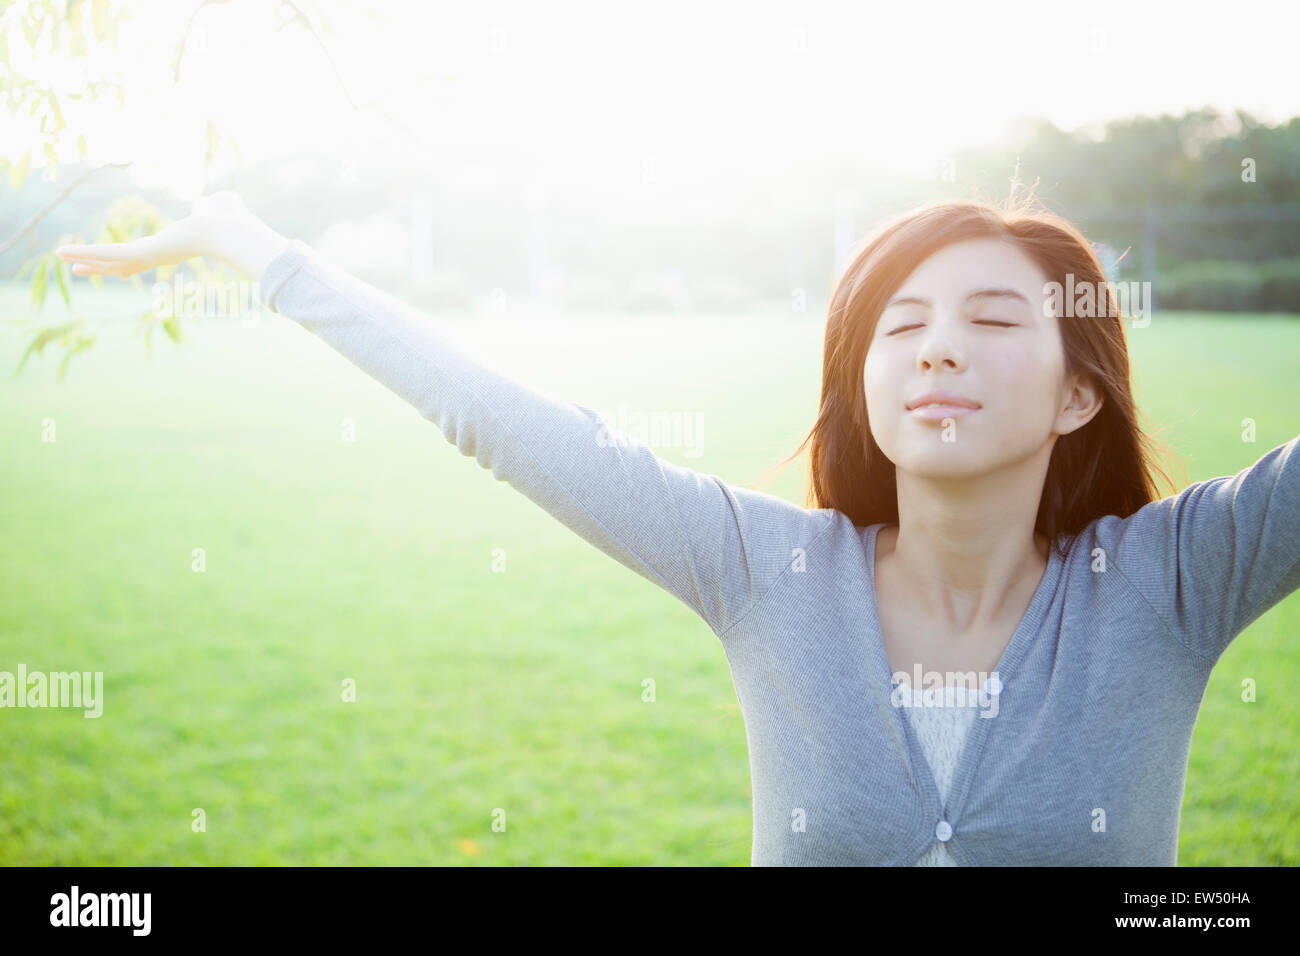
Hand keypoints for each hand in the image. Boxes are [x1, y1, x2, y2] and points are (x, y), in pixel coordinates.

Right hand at [56, 190, 273, 277]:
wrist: (230, 229)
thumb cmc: (229, 220)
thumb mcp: (215, 210)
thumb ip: (210, 207)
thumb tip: (213, 204)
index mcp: (171, 247)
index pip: (142, 256)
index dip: (125, 260)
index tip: (113, 262)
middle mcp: (158, 256)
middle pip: (121, 266)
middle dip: (99, 267)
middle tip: (77, 270)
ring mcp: (149, 257)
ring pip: (109, 261)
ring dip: (83, 258)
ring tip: (60, 256)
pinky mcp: (142, 253)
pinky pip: (108, 253)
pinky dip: (85, 254)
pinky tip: (63, 253)